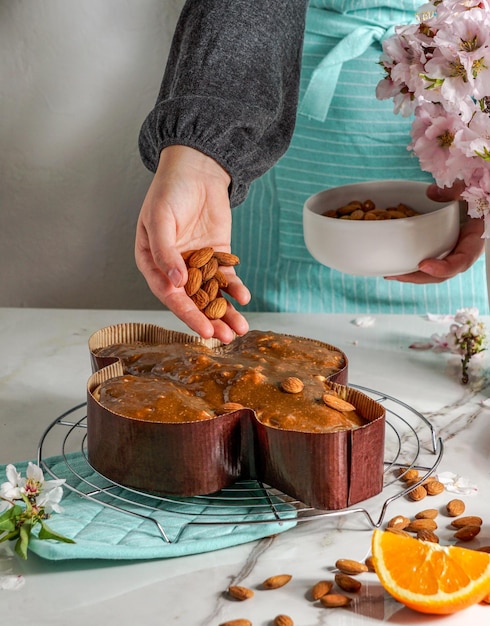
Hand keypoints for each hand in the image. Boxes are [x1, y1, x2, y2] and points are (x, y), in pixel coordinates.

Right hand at [135, 145, 250, 342]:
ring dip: (224, 312)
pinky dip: (234, 289)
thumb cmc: (169, 190)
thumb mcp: (160, 218)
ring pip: (211, 294)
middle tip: (225, 338)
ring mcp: (197, 263)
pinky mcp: (217, 255)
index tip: (203, 329)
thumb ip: (165, 252)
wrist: (197, 167)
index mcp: (153, 262)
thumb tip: (175, 284)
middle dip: (209, 320)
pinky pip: (226, 277)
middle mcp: (174, 267)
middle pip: (192, 300)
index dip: (186, 313)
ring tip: (239, 330)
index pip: (169, 294)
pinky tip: (244, 299)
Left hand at [386, 182, 484, 283]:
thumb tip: (432, 193)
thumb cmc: (476, 193)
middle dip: (420, 276)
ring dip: (412, 276)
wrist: (475, 194)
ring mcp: (451, 251)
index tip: (423, 265)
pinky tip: (396, 267)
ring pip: (435, 271)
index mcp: (474, 239)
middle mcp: (463, 250)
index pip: (463, 260)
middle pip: (444, 273)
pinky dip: (412, 267)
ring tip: (391, 275)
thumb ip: (455, 191)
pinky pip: (427, 262)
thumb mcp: (469, 190)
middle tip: (398, 275)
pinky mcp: (440, 249)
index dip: (444, 267)